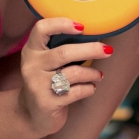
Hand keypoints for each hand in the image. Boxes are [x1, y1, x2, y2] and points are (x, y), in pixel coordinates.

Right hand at [18, 18, 112, 136]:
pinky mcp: (47, 103)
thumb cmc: (46, 81)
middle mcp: (31, 66)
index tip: (82, 27)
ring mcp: (37, 85)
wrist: (30, 115)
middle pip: (64, 53)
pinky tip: (91, 87)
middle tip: (107, 50)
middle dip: (90, 49)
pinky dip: (88, 88)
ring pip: (73, 73)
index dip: (61, 23)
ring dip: (91, 73)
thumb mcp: (45, 62)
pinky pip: (76, 92)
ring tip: (99, 74)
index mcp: (31, 50)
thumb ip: (59, 48)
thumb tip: (94, 34)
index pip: (41, 28)